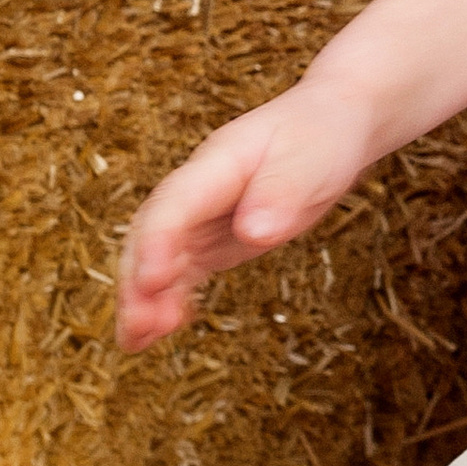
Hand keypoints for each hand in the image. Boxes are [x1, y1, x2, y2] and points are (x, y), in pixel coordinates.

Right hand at [115, 81, 379, 351]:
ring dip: (145, 298)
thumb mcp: (312, 159)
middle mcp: (198, 189)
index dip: (158, 242)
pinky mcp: (213, 238)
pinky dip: (170, 298)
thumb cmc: (322, 135)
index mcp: (217, 162)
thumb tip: (255, 234)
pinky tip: (161, 331)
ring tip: (135, 343)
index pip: (175, 204)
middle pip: (151, 234)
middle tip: (135, 329)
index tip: (151, 281)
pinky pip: (182, 270)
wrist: (331, 121)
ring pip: (158, 257)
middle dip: (137, 281)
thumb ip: (282, 193)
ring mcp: (202, 215)